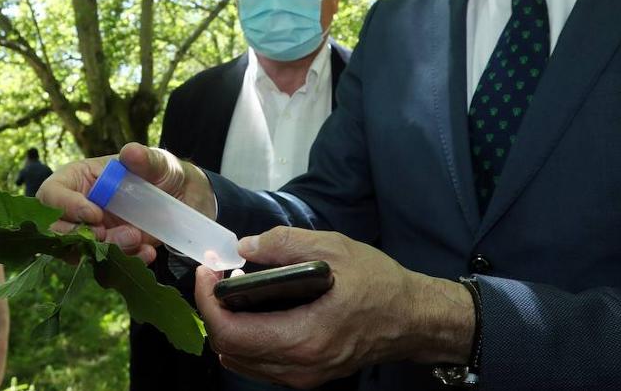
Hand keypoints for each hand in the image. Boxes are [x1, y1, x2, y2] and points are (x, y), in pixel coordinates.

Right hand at [36, 142, 214, 262]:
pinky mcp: (110, 252)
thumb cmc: (163, 173)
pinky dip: (126, 261)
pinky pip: (107, 265)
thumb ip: (145, 159)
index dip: (66, 207)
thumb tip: (130, 152)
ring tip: (137, 239)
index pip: (51, 193)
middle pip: (57, 230)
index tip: (95, 214)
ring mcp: (93, 233)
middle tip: (106, 233)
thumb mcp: (159, 163)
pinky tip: (147, 253)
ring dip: (107, 249)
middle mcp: (79, 208)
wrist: (186, 202)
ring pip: (81, 251)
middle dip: (81, 236)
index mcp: (79, 179)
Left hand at [194, 227, 474, 388]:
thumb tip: (244, 246)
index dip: (207, 300)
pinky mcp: (307, 376)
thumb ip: (285, 244)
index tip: (206, 270)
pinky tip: (252, 309)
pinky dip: (244, 338)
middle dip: (211, 310)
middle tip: (215, 275)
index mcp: (304, 337)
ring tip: (231, 290)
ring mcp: (302, 376)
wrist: (414, 320)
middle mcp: (299, 366)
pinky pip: (259, 364)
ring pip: (240, 360)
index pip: (231, 331)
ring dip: (226, 326)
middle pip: (229, 348)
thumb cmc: (379, 284)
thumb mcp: (334, 248)